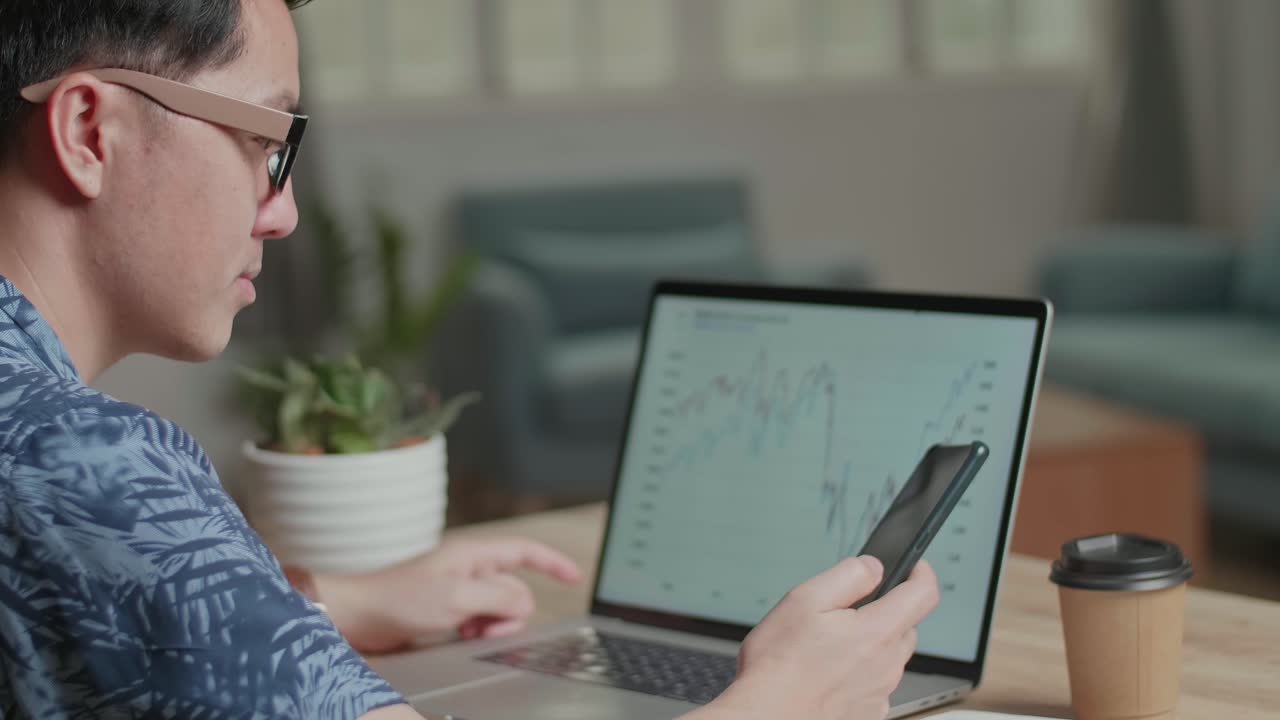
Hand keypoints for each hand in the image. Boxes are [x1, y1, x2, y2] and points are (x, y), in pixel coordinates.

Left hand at [315, 537, 581, 653]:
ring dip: (492, 623)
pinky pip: (481, 619)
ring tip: (467, 630)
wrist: (361, 615)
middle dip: (510, 611)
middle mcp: (469, 567)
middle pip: (515, 588)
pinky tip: (460, 634)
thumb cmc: (400, 600)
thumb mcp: (457, 598)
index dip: (553, 562)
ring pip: (500, 607)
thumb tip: (525, 602)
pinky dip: (477, 629)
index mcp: (474, 553)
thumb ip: (499, 597)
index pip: (525, 551)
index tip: (574, 577)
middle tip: (485, 626)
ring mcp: (460, 588)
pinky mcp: (449, 608)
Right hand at [687, 557, 938, 719]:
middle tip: (846, 612)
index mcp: (878, 631)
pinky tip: (829, 673)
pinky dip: (861, 673)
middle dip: (886, 612)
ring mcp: (880, 692)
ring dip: (872, 644)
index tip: (914, 568)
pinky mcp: (869, 712)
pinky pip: (876, 684)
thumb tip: (873, 567)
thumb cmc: (779, 663)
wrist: (767, 715)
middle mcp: (888, 664)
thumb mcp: (805, 599)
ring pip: (890, 656)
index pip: (923, 595)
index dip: (921, 573)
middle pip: (906, 626)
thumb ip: (848, 576)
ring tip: (829, 646)